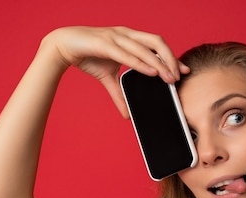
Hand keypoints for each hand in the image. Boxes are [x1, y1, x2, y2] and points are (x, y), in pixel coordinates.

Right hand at [41, 26, 189, 117]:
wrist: (61, 46)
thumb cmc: (86, 55)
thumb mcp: (106, 77)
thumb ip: (119, 94)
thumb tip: (127, 114)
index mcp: (129, 38)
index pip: (156, 45)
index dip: (172, 56)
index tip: (184, 70)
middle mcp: (125, 34)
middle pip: (156, 42)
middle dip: (170, 58)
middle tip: (179, 76)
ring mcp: (116, 36)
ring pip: (144, 48)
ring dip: (160, 63)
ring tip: (170, 78)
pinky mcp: (105, 43)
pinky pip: (127, 53)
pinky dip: (141, 63)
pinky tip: (152, 72)